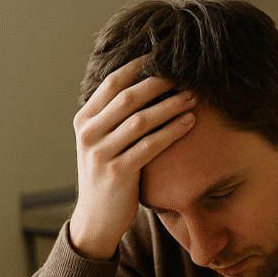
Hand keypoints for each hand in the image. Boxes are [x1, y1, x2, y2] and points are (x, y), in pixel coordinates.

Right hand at [70, 56, 197, 259]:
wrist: (96, 219)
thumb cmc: (106, 178)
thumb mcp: (101, 144)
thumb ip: (112, 118)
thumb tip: (143, 87)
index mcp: (83, 120)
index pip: (112, 82)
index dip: (139, 66)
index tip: (164, 57)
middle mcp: (88, 133)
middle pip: (129, 97)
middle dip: (160, 82)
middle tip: (186, 74)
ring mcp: (101, 153)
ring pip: (141, 119)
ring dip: (171, 105)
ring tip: (194, 96)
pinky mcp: (118, 173)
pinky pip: (150, 145)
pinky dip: (172, 131)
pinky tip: (189, 122)